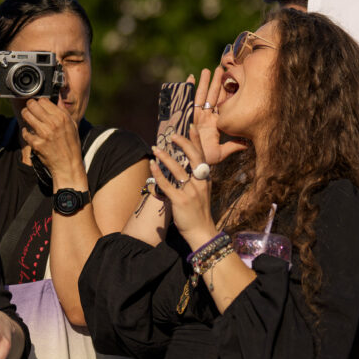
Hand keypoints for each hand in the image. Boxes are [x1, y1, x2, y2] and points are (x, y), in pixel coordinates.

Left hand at [20, 97, 84, 185]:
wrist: (68, 165)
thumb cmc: (71, 145)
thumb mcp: (72, 125)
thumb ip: (63, 111)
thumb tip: (57, 98)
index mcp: (62, 117)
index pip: (43, 100)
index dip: (39, 102)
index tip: (39, 106)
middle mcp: (53, 123)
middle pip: (32, 105)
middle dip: (30, 107)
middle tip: (30, 111)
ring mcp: (44, 133)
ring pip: (26, 115)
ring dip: (26, 116)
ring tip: (29, 120)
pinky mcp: (36, 143)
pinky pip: (24, 132)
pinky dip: (26, 132)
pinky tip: (31, 135)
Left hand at [150, 128, 215, 249]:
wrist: (201, 233)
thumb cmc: (199, 213)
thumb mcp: (202, 193)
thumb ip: (194, 181)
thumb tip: (181, 168)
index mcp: (206, 180)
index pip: (202, 155)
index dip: (196, 140)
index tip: (191, 126)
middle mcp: (200, 183)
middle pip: (193, 158)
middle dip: (183, 143)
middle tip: (172, 135)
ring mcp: (191, 192)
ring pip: (178, 169)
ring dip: (165, 157)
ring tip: (156, 148)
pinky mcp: (180, 201)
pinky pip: (167, 185)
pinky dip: (158, 174)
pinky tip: (152, 165)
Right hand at [191, 68, 246, 164]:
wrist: (188, 164)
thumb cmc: (204, 160)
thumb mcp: (221, 153)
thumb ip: (233, 146)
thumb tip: (249, 142)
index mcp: (215, 124)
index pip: (223, 105)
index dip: (226, 93)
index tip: (233, 81)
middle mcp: (206, 118)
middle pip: (212, 96)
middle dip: (216, 83)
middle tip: (221, 68)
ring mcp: (196, 116)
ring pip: (201, 96)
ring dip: (204, 82)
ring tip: (208, 70)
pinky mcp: (186, 117)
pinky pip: (188, 100)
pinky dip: (189, 89)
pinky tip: (191, 78)